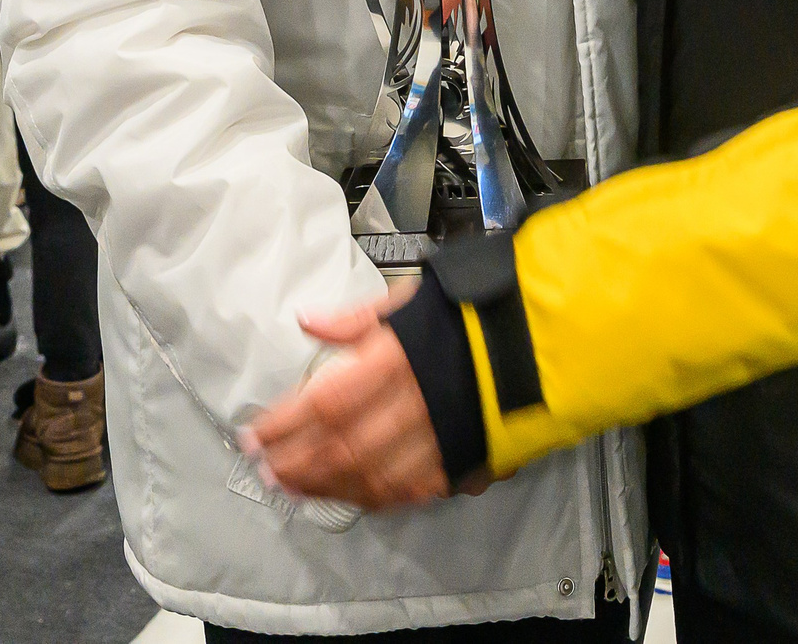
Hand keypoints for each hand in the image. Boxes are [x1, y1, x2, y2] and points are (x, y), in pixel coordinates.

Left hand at [244, 280, 470, 511]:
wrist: (544, 336)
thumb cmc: (471, 314)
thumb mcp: (413, 298)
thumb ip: (358, 317)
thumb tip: (307, 321)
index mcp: (400, 358)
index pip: (327, 399)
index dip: (285, 423)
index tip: (253, 434)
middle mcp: (416, 403)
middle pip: (342, 447)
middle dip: (296, 463)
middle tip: (264, 470)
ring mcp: (439, 438)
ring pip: (371, 477)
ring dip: (325, 486)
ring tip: (292, 487)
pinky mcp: (461, 460)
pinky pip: (410, 490)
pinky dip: (373, 497)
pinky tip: (346, 496)